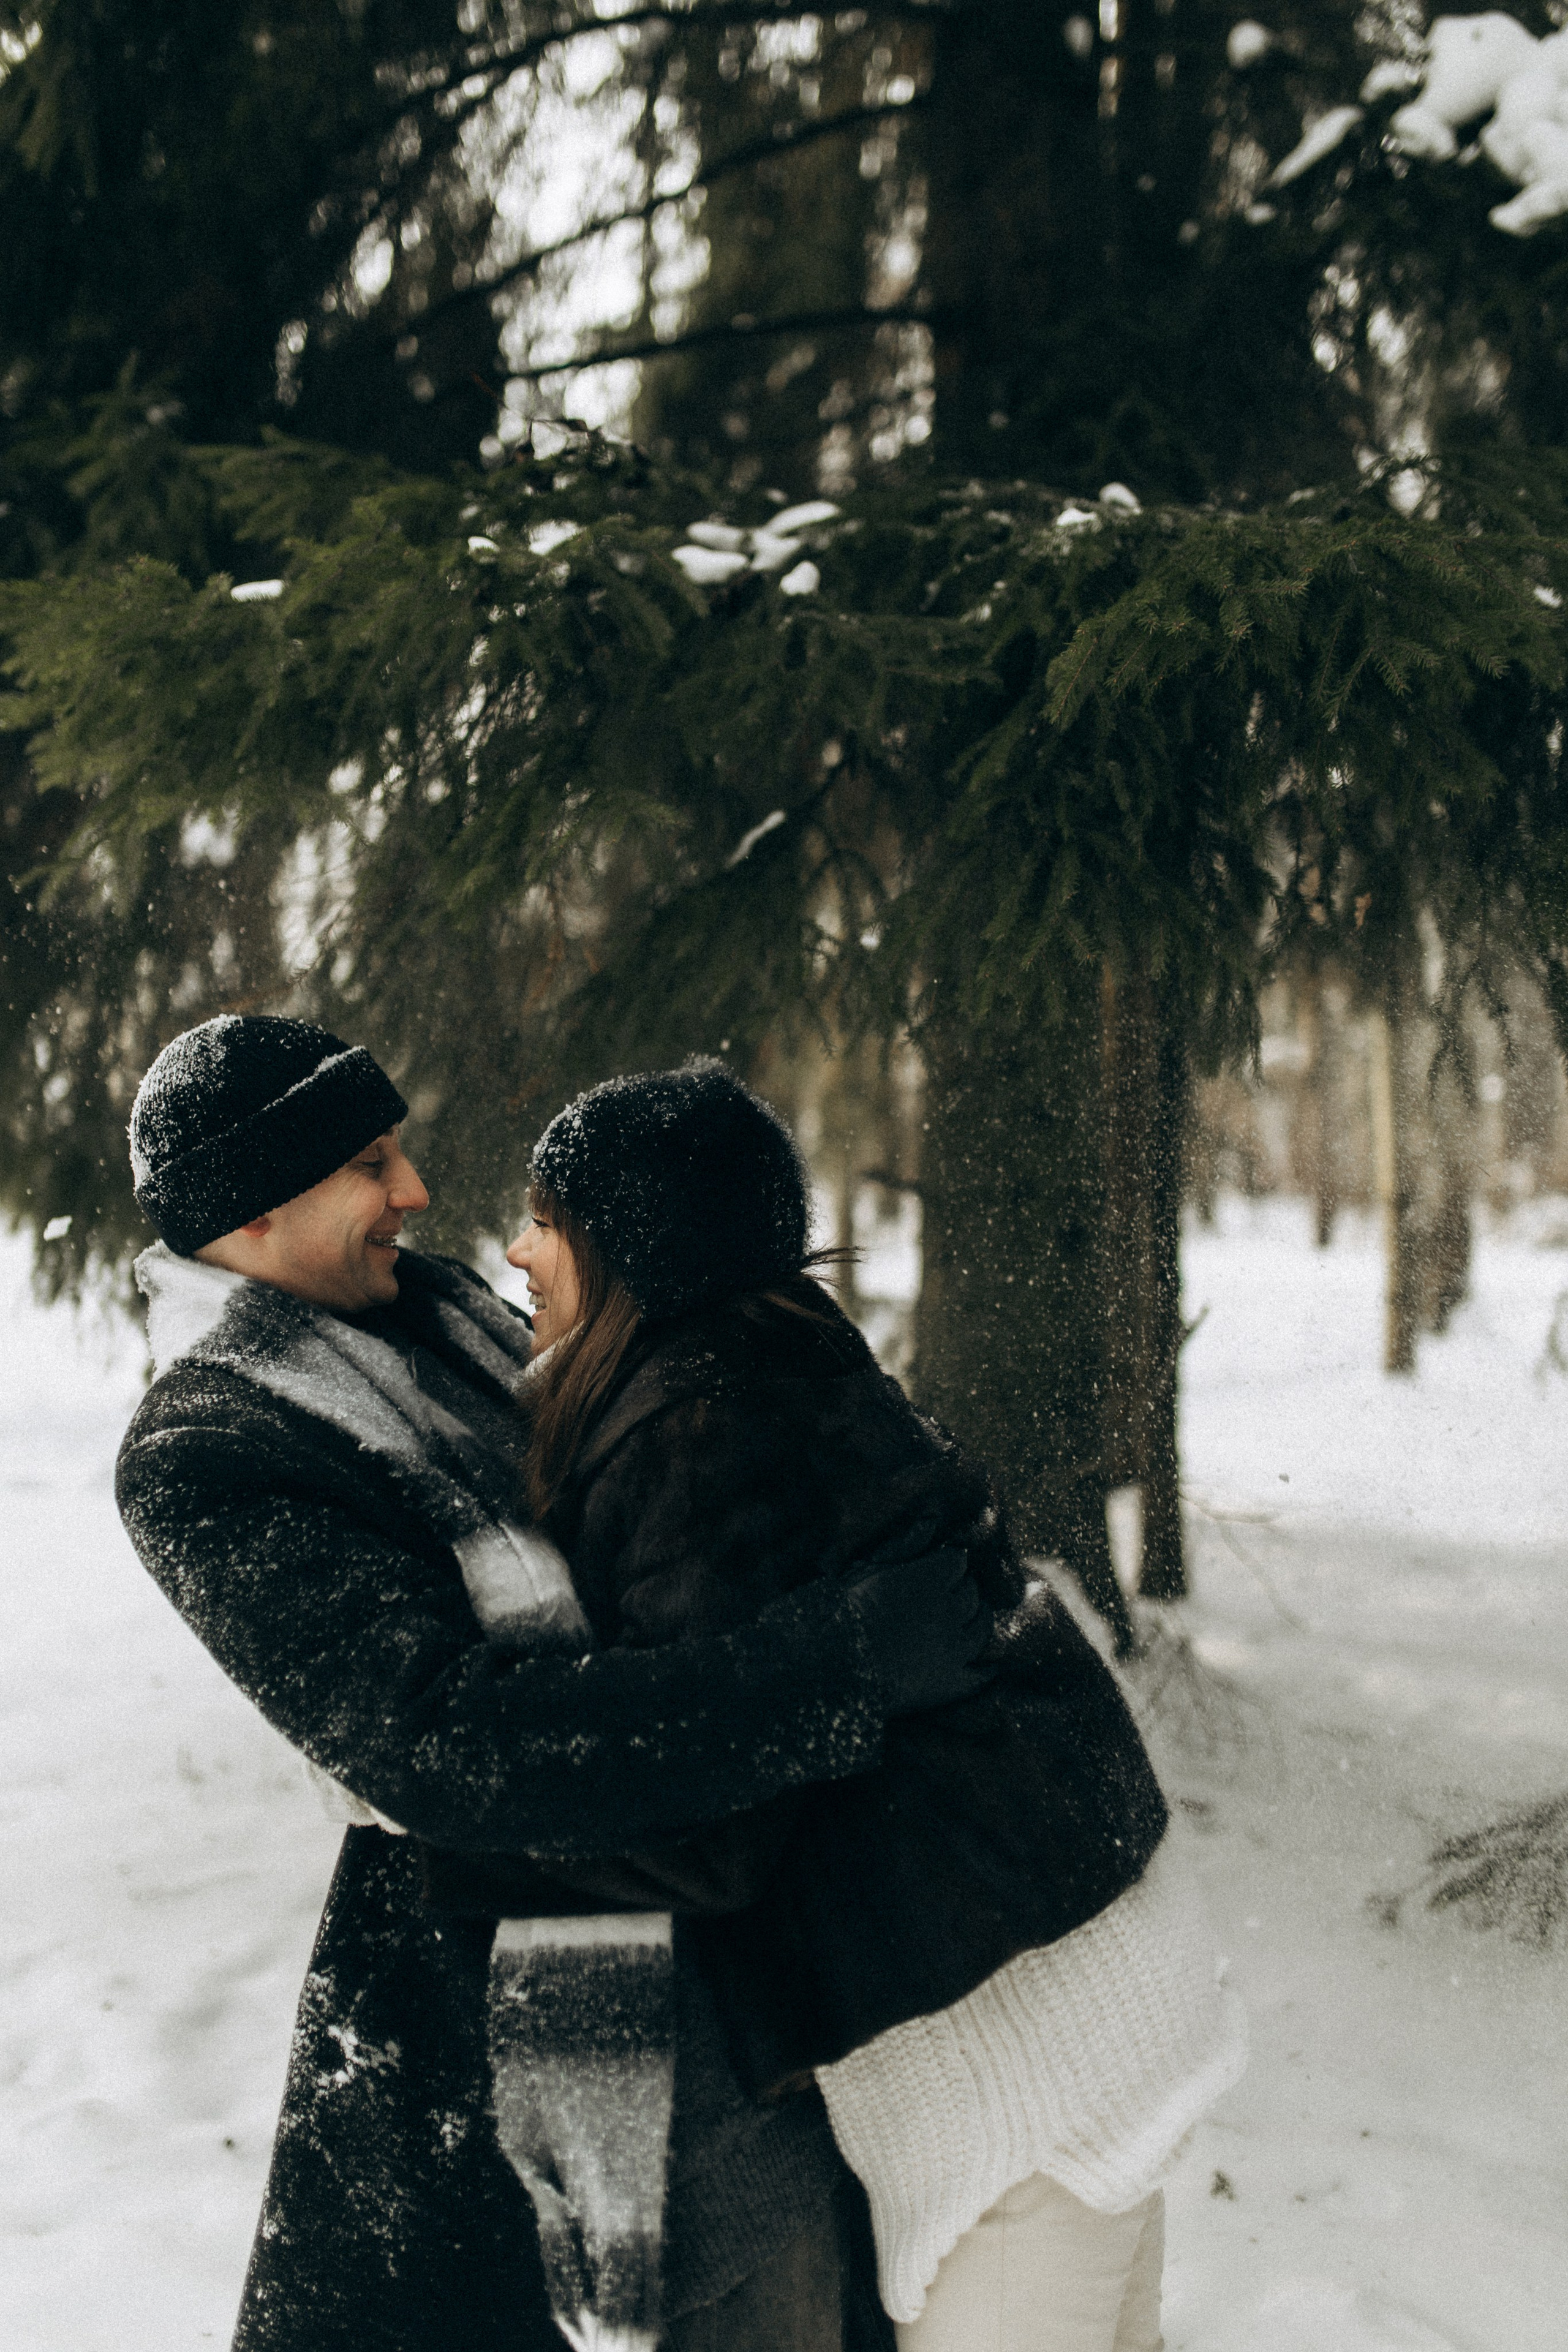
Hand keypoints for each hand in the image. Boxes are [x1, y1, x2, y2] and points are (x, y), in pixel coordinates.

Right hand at [847, 1544, 995, 1716]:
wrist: (830, 1668)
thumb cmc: (839, 1612)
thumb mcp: (867, 1569)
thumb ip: (904, 1545)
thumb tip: (932, 1520)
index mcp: (928, 1579)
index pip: (956, 1560)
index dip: (948, 1562)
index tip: (941, 1564)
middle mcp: (948, 1612)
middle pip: (971, 1592)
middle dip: (963, 1588)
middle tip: (952, 1590)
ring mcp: (953, 1650)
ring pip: (982, 1628)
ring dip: (978, 1619)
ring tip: (971, 1616)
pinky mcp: (950, 1684)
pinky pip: (979, 1675)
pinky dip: (987, 1668)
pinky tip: (991, 1665)